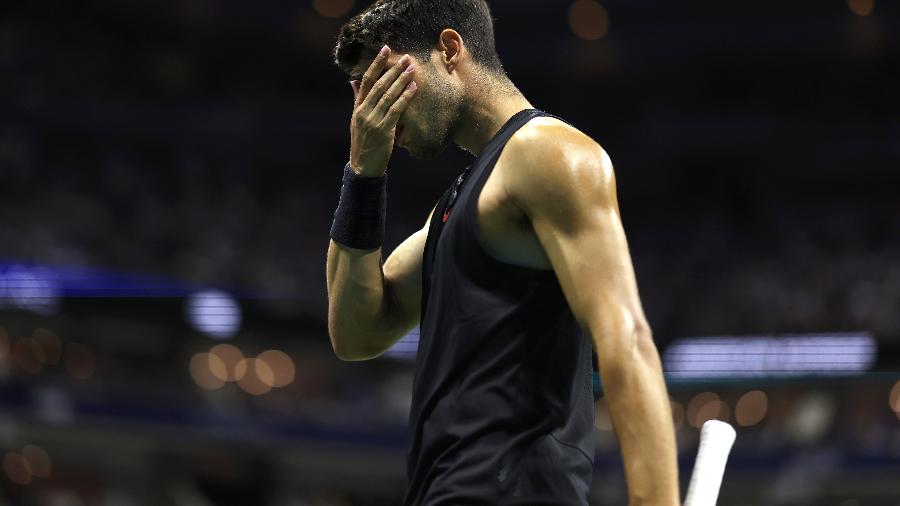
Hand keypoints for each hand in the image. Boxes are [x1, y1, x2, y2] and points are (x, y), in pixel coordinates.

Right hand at [349, 45, 417, 176]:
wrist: (363, 166)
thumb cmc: (363, 142)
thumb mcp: (356, 120)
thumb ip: (357, 99)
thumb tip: (353, 81)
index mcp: (358, 107)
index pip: (366, 80)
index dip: (376, 64)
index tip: (385, 49)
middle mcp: (364, 111)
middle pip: (379, 85)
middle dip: (393, 70)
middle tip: (406, 58)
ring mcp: (373, 121)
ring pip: (388, 96)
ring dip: (401, 81)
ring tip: (412, 69)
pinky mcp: (383, 131)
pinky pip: (396, 110)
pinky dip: (405, 98)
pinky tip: (413, 88)